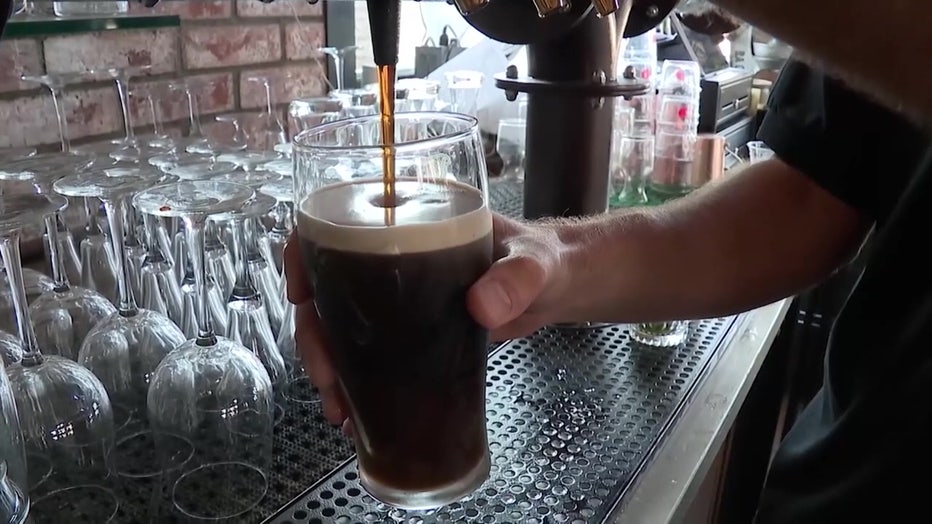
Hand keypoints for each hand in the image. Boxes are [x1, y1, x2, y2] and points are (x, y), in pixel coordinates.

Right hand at [284, 213, 571, 428]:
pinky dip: (358, 380)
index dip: (302, 253)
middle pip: (328, 287)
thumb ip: (516, 278)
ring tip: (338, 409)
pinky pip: (372, 349)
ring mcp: (399, 293)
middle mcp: (394, 254)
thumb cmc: (547, 259)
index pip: (335, 222)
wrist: (563, 288)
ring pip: (343, 324)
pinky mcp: (411, 327)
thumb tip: (482, 306)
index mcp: (411, 220)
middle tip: (326, 376)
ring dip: (330, 365)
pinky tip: (357, 412)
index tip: (299, 294)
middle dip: (314, 334)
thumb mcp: (534, 262)